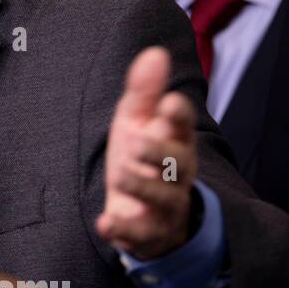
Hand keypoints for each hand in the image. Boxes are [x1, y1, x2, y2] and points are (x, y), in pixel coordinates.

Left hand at [95, 47, 196, 259]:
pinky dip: (122, 229)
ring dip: (140, 185)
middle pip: (178, 164)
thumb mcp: (138, 123)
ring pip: (162, 198)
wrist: (146, 213)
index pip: (183, 127)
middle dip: (159, 153)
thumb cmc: (142, 158)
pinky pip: (140, 234)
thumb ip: (145, 92)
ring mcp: (164, 206)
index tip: (170, 103)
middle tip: (134, 143)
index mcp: (174, 143)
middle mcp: (175, 175)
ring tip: (119, 175)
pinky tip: (106, 222)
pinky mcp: (148, 233)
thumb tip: (154, 52)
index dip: (178, 116)